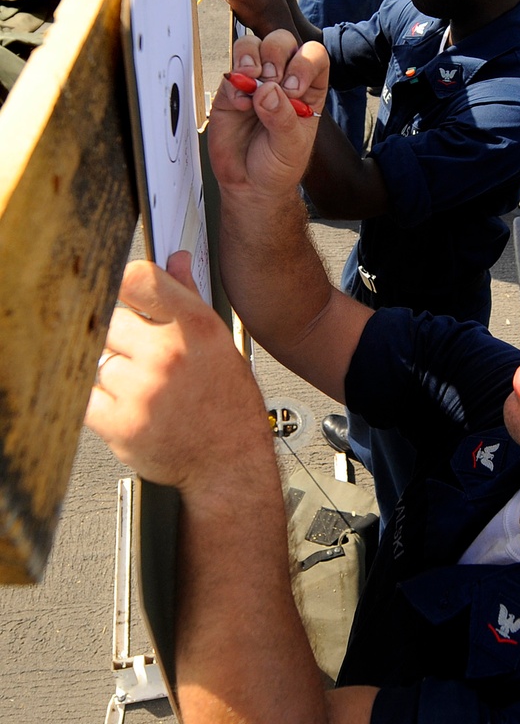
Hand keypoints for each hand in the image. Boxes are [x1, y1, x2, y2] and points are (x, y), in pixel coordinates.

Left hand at [85, 254, 267, 494]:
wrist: (229, 463)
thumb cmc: (228, 405)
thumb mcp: (219, 343)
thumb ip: (190, 298)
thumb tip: (176, 260)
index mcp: (196, 328)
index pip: (138, 280)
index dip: (126, 286)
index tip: (126, 299)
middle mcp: (169, 355)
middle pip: (111, 322)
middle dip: (123, 340)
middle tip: (144, 360)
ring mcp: (142, 390)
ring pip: (100, 362)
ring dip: (114, 375)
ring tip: (146, 393)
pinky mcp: (120, 423)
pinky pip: (86, 397)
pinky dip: (100, 403)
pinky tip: (129, 409)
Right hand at [209, 30, 327, 197]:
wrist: (250, 185)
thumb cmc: (278, 166)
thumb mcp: (291, 147)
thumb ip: (283, 118)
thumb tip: (266, 90)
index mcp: (308, 89)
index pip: (313, 56)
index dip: (304, 63)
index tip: (292, 89)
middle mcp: (282, 79)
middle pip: (282, 41)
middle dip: (276, 55)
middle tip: (271, 81)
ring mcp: (254, 82)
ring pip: (252, 45)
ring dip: (251, 57)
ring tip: (252, 82)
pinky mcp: (230, 90)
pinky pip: (230, 70)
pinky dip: (234, 81)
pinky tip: (240, 104)